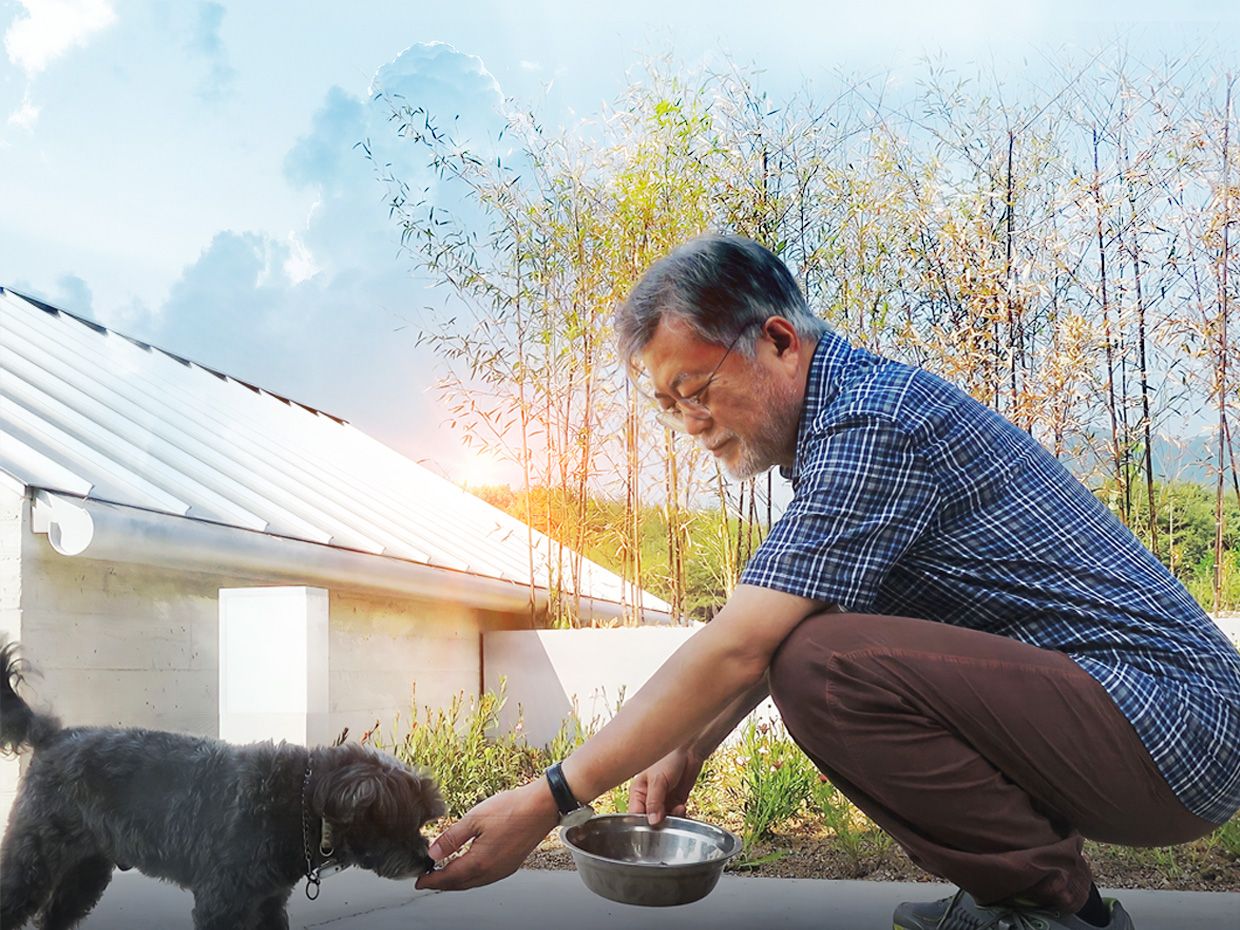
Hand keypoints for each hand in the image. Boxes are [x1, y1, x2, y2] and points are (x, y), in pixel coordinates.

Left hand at [415, 780, 559, 891]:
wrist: (541, 807)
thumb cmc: (512, 809)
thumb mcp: (474, 818)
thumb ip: (451, 838)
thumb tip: (433, 853)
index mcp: (480, 862)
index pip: (449, 877)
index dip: (431, 880)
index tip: (419, 881)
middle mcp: (492, 871)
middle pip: (460, 884)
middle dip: (442, 883)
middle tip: (428, 879)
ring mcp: (503, 870)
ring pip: (473, 882)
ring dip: (457, 880)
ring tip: (444, 872)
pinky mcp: (510, 865)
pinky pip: (485, 877)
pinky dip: (471, 876)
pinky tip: (468, 865)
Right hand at [628, 747, 703, 825]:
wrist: (690, 750)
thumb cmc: (668, 757)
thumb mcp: (658, 780)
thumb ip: (654, 801)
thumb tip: (652, 822)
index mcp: (638, 792)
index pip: (635, 814)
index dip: (643, 823)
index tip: (652, 828)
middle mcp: (648, 798)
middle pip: (650, 819)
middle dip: (660, 822)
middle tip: (667, 820)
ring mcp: (663, 800)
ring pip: (664, 819)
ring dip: (672, 818)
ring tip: (678, 809)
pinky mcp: (675, 801)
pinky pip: (676, 815)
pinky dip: (680, 815)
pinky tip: (682, 807)